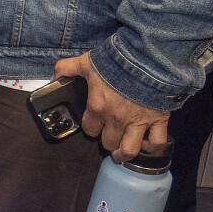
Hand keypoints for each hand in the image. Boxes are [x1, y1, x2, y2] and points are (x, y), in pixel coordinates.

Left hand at [53, 51, 169, 162]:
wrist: (147, 58)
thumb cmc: (117, 61)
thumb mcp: (86, 62)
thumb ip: (67, 68)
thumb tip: (54, 75)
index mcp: (98, 107)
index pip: (89, 129)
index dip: (90, 128)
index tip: (93, 125)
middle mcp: (116, 119)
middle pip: (108, 143)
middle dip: (106, 141)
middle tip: (109, 137)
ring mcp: (138, 122)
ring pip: (129, 149)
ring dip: (124, 153)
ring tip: (122, 153)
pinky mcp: (158, 120)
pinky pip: (157, 142)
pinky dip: (153, 146)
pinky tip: (147, 144)